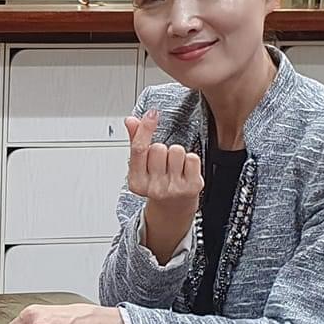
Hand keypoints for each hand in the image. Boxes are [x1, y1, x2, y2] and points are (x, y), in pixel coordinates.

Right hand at [126, 112, 201, 255]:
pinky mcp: (192, 187)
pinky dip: (190, 160)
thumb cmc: (157, 184)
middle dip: (161, 150)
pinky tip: (185, 170)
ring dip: (176, 155)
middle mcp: (154, 188)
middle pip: (158, 148)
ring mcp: (173, 188)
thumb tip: (131, 121)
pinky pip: (192, 158)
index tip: (151, 114)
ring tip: (174, 167)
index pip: (139, 149)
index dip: (145, 128)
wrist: (173, 208)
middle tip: (162, 163)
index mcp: (137, 182)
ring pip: (176, 150)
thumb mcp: (142, 167)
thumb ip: (136, 142)